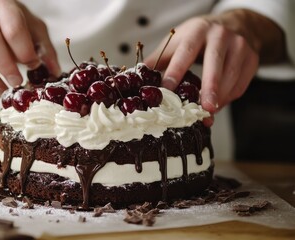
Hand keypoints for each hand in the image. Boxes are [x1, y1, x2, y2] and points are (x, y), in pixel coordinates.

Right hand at [0, 0, 59, 94]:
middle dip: (5, 65)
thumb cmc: (5, 19)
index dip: (23, 49)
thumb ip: (43, 46)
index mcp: (1, 1)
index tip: (32, 65)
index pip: (12, 25)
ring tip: (2, 91)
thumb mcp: (29, 25)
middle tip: (17, 83)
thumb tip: (55, 73)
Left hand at [145, 16, 259, 125]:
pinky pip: (240, 85)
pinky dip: (229, 98)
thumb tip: (135, 78)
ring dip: (219, 99)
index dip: (175, 72)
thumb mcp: (178, 41)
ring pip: (230, 77)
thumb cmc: (200, 36)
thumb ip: (159, 59)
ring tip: (207, 114)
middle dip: (209, 88)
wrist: (235, 24)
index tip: (166, 90)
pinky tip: (218, 105)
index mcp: (197, 31)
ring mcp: (240, 46)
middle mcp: (220, 36)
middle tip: (203, 108)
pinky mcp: (252, 59)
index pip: (185, 52)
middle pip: (214, 64)